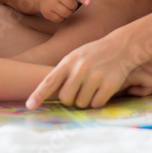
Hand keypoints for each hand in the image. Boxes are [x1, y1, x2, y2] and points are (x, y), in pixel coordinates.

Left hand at [25, 37, 151, 108]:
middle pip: (66, 98)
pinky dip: (98, 101)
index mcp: (69, 61)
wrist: (121, 47)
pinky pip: (96, 104)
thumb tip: (49, 94)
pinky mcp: (109, 85)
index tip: (30, 106)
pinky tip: (102, 90)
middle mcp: (80, 69)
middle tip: (79, 90)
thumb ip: (63, 72)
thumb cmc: (94, 54)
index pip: (49, 81)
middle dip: (71, 99)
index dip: (38, 95)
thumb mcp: (76, 56)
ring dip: (86, 100)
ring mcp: (95, 77)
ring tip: (92, 87)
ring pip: (81, 104)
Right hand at [39, 0, 91, 22]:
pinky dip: (61, 17)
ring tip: (63, 6)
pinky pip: (59, 20)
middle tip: (68, 1)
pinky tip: (58, 10)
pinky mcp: (46, 12)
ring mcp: (49, 3)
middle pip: (72, 6)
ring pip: (66, 14)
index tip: (89, 3)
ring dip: (68, 12)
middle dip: (73, 5)